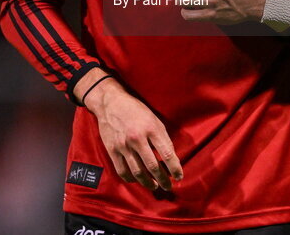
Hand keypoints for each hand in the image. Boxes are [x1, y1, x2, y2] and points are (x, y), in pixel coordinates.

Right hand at [82, 75, 182, 191]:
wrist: (110, 103)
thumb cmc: (136, 110)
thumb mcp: (154, 119)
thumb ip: (162, 138)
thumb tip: (171, 158)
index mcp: (151, 129)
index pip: (167, 153)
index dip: (175, 168)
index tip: (179, 177)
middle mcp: (137, 138)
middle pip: (153, 166)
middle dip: (163, 179)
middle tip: (168, 186)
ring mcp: (123, 145)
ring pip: (138, 172)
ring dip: (148, 183)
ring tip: (155, 186)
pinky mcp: (112, 150)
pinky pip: (123, 170)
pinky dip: (131, 179)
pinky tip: (138, 180)